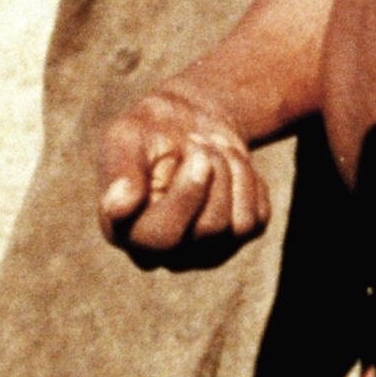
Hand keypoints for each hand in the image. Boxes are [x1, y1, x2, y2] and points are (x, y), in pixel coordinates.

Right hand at [98, 85, 270, 258]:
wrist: (186, 123)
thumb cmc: (148, 131)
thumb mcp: (125, 137)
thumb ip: (119, 170)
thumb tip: (119, 207)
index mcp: (123, 232)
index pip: (158, 238)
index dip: (185, 196)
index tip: (197, 150)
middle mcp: (159, 253)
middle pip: (208, 229)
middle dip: (215, 172)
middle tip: (199, 139)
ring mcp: (199, 252)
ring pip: (236, 226)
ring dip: (232, 171)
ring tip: (213, 147)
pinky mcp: (233, 241)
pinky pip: (256, 219)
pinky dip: (249, 180)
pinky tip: (228, 165)